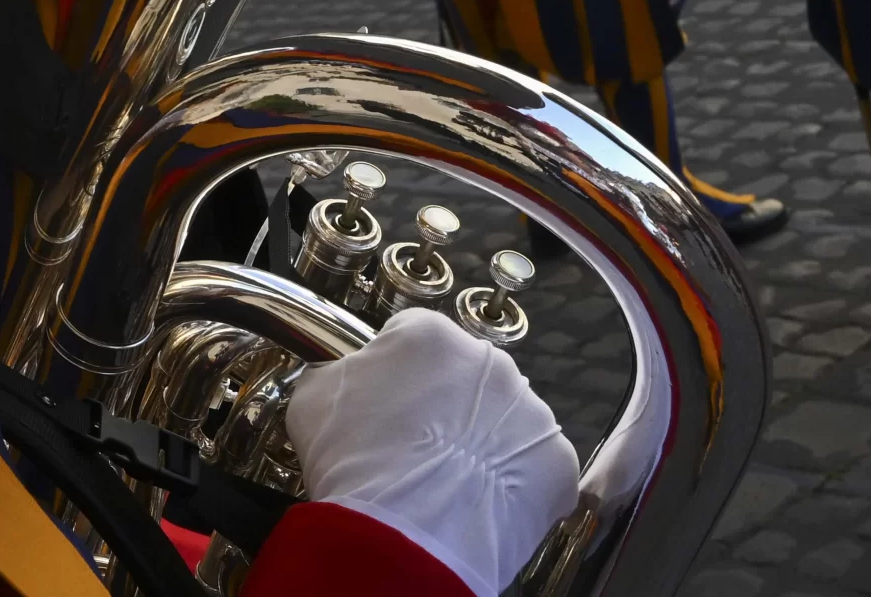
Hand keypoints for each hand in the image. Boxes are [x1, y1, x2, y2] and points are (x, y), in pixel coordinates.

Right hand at [285, 309, 578, 596]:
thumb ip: (337, 374)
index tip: (383, 403)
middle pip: (464, 375)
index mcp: (429, 334)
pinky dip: (512, 483)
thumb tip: (345, 381)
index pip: (410, 337)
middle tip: (414, 445)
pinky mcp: (557, 463)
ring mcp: (531, 412)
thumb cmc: (357, 464)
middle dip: (444, 403)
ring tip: (446, 481)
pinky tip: (478, 502)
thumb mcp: (313, 399)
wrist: (406, 537)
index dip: (392, 372)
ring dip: (481, 440)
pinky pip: (534, 467)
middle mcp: (489, 361)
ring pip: (503, 419)